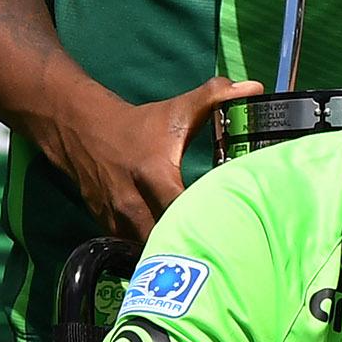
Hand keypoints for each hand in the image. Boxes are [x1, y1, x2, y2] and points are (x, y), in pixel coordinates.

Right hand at [48, 76, 262, 241]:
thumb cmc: (140, 125)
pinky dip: (153, 250)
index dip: (204, 218)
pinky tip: (174, 250)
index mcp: (153, 173)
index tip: (229, 224)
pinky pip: (133, 248)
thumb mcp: (178, 109)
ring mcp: (116, 218)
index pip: (180, 207)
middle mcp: (131, 201)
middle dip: (190, 244)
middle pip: (164, 237)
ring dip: (170, 251)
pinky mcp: (107, 227)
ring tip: (201, 253)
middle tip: (220, 247)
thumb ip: (216, 96)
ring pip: (148, 248)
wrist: (86, 132)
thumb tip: (255, 87)